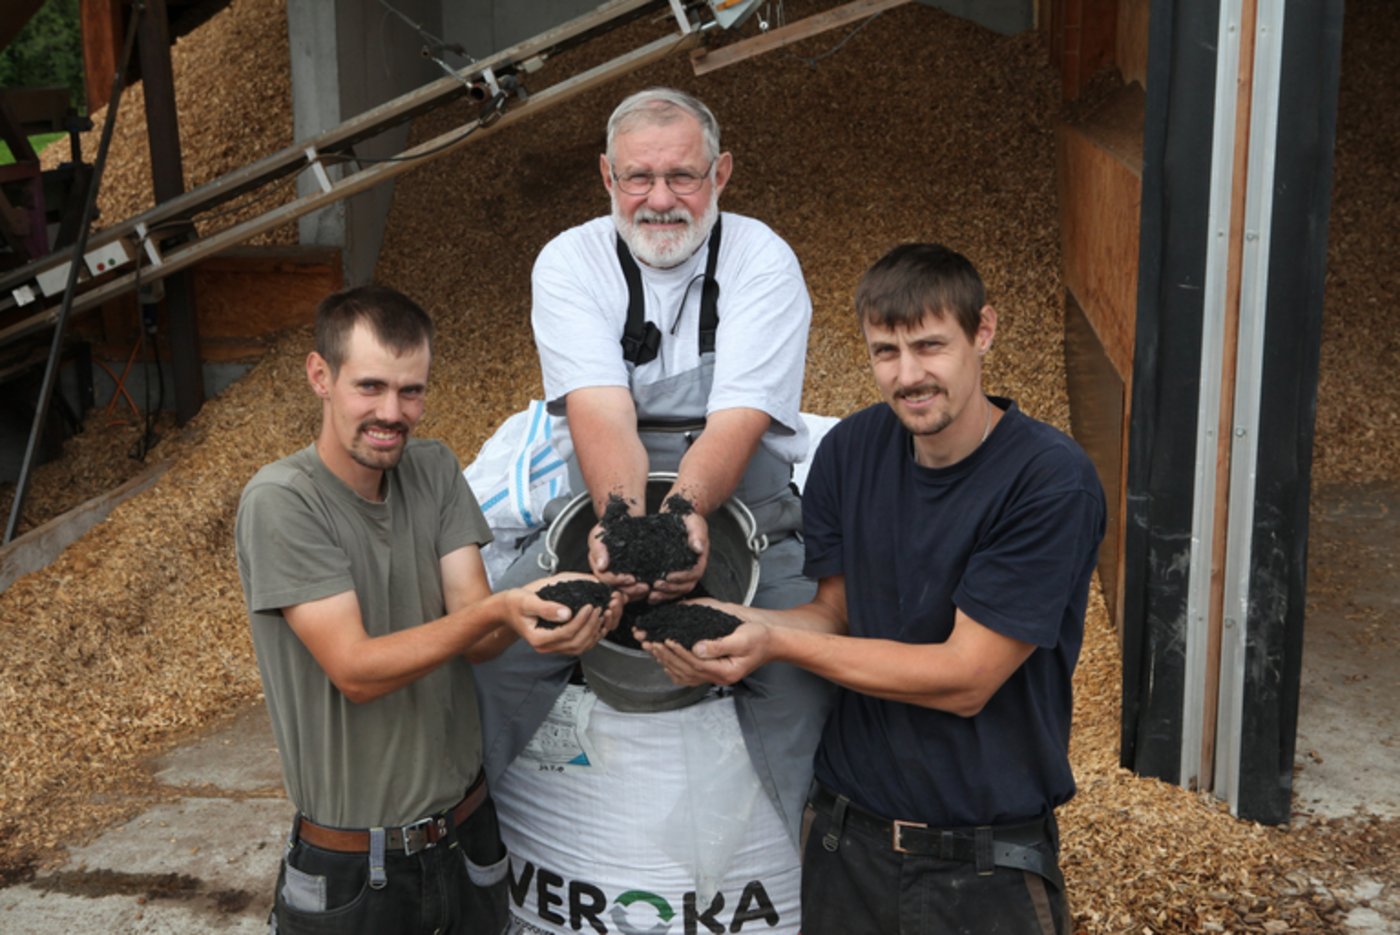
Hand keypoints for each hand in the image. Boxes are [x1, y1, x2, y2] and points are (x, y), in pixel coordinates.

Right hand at [509, 574, 623, 655]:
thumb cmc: (515, 603)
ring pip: (580, 647)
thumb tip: (566, 613)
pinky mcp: (558, 643)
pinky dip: (591, 636)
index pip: (566, 633)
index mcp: (538, 638)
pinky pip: (578, 645)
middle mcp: (546, 647)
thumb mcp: (527, 601)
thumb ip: (546, 607)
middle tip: (599, 609)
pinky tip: (598, 624)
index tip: (590, 606)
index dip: (581, 620)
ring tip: (601, 615)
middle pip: (576, 643)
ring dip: (594, 632)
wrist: (507, 610)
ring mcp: (552, 647)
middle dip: (591, 626)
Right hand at [586, 521, 650, 601]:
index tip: (631, 580)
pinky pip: (633, 587)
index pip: (605, 579)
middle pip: (616, 588)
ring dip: (636, 592)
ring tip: (648, 588)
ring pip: (625, 590)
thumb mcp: (599, 534)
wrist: (623, 520)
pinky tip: (651, 588)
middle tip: (644, 588)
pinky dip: (641, 590)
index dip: (617, 581)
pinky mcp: (630, 574)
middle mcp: (607, 573)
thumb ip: (598, 549)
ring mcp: (619, 575)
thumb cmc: (609, 527)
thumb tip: (602, 566)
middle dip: (630, 591)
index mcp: (598, 566)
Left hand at [637, 599, 767, 686]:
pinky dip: (673, 667)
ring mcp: (714, 676)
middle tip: (650, 642)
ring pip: (683, 674)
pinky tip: (663, 659)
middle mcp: (718, 677)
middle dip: (666, 655)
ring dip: (665, 660)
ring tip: (652, 647)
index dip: (678, 651)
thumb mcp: (742, 638)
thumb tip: (697, 648)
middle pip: (685, 669)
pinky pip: (688, 674)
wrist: (771, 641)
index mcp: (725, 671)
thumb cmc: (759, 637)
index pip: (695, 663)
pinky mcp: (712, 670)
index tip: (665, 639)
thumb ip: (719, 645)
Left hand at [649, 509, 708, 602]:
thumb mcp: (694, 523)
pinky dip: (660, 595)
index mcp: (699, 560)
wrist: (679, 516)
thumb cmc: (688, 519)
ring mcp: (682, 573)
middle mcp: (692, 569)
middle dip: (671, 589)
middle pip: (685, 586)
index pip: (694, 574)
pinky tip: (649, 597)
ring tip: (651, 596)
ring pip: (677, 590)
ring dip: (664, 595)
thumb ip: (698, 535)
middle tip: (656, 587)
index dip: (682, 577)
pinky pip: (668, 588)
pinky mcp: (671, 573)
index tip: (669, 577)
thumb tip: (699, 548)